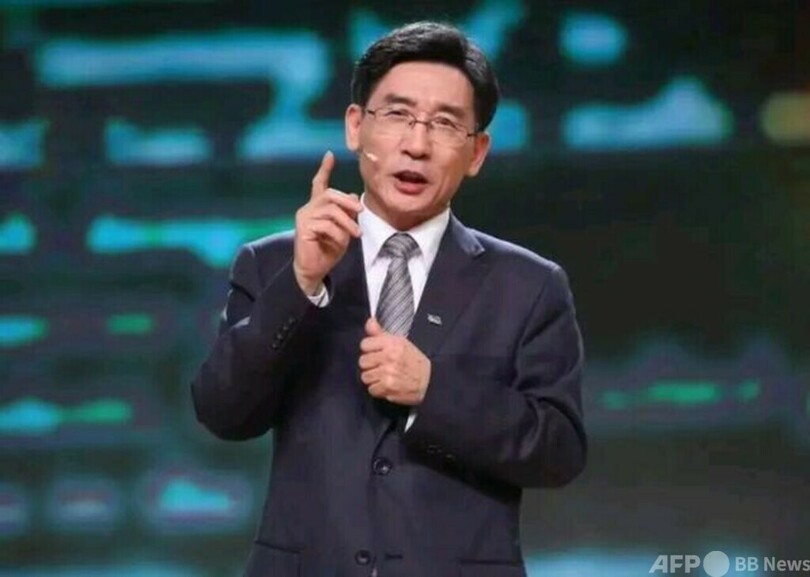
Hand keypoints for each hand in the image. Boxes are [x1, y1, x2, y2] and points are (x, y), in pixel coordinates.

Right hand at [293, 151, 362, 294]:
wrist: (314, 271)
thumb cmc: (328, 251)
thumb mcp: (343, 230)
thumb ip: (347, 214)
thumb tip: (352, 195)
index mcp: (317, 207)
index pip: (319, 184)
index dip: (324, 169)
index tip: (329, 155)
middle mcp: (308, 209)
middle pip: (329, 194)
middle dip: (347, 201)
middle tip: (360, 210)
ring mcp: (304, 218)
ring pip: (330, 209)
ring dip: (347, 221)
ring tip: (356, 234)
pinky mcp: (303, 229)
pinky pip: (326, 225)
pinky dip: (338, 233)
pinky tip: (341, 242)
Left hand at [358, 317, 430, 405]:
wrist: (429, 380)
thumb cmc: (414, 361)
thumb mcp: (400, 342)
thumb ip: (381, 333)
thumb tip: (370, 321)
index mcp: (392, 343)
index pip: (365, 344)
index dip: (369, 350)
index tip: (375, 353)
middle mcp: (389, 357)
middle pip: (363, 362)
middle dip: (370, 365)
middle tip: (380, 366)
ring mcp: (388, 372)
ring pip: (365, 376)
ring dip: (373, 378)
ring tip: (384, 376)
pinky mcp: (388, 387)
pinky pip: (371, 389)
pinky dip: (378, 389)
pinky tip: (387, 385)